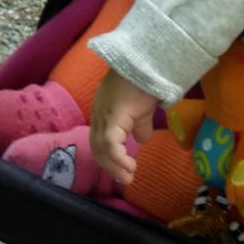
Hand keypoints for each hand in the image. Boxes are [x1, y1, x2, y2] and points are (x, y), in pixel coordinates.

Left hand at [88, 70, 157, 185]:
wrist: (147, 64)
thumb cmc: (145, 82)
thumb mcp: (143, 109)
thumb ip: (140, 124)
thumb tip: (142, 140)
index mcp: (103, 113)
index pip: (99, 141)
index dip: (108, 158)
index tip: (122, 170)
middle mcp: (98, 116)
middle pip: (96, 147)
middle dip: (110, 166)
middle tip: (125, 179)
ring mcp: (103, 116)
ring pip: (101, 148)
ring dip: (114, 166)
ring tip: (128, 176)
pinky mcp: (112, 117)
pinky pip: (110, 143)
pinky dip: (117, 157)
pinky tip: (130, 166)